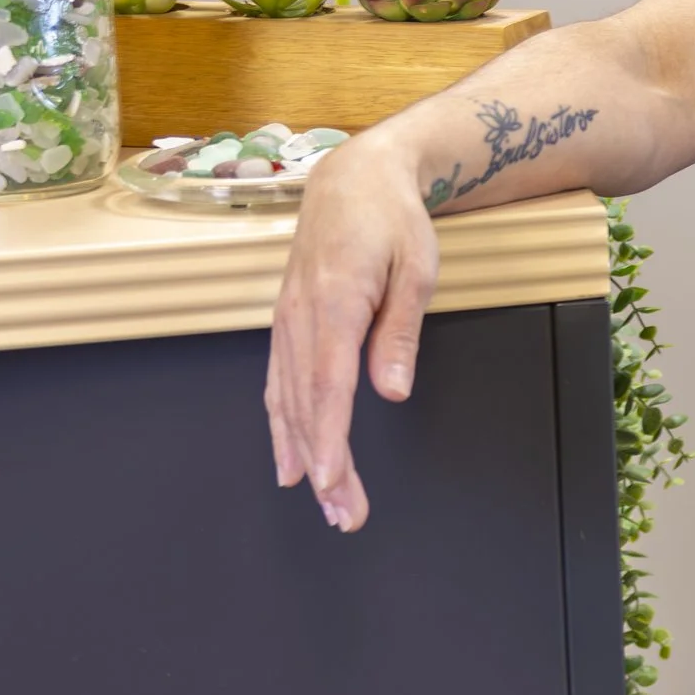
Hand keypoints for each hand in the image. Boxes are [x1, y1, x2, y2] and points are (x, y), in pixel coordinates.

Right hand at [264, 142, 438, 530]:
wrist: (353, 178)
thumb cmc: (392, 220)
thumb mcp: (416, 268)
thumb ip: (399, 332)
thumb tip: (390, 389)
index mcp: (333, 302)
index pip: (327, 385)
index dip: (328, 438)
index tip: (331, 480)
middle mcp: (299, 316)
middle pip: (307, 405)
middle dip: (325, 466)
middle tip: (345, 516)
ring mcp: (286, 321)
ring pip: (289, 401)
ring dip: (305, 456)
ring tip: (326, 504)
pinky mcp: (286, 325)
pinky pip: (278, 384)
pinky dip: (284, 428)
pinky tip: (292, 464)